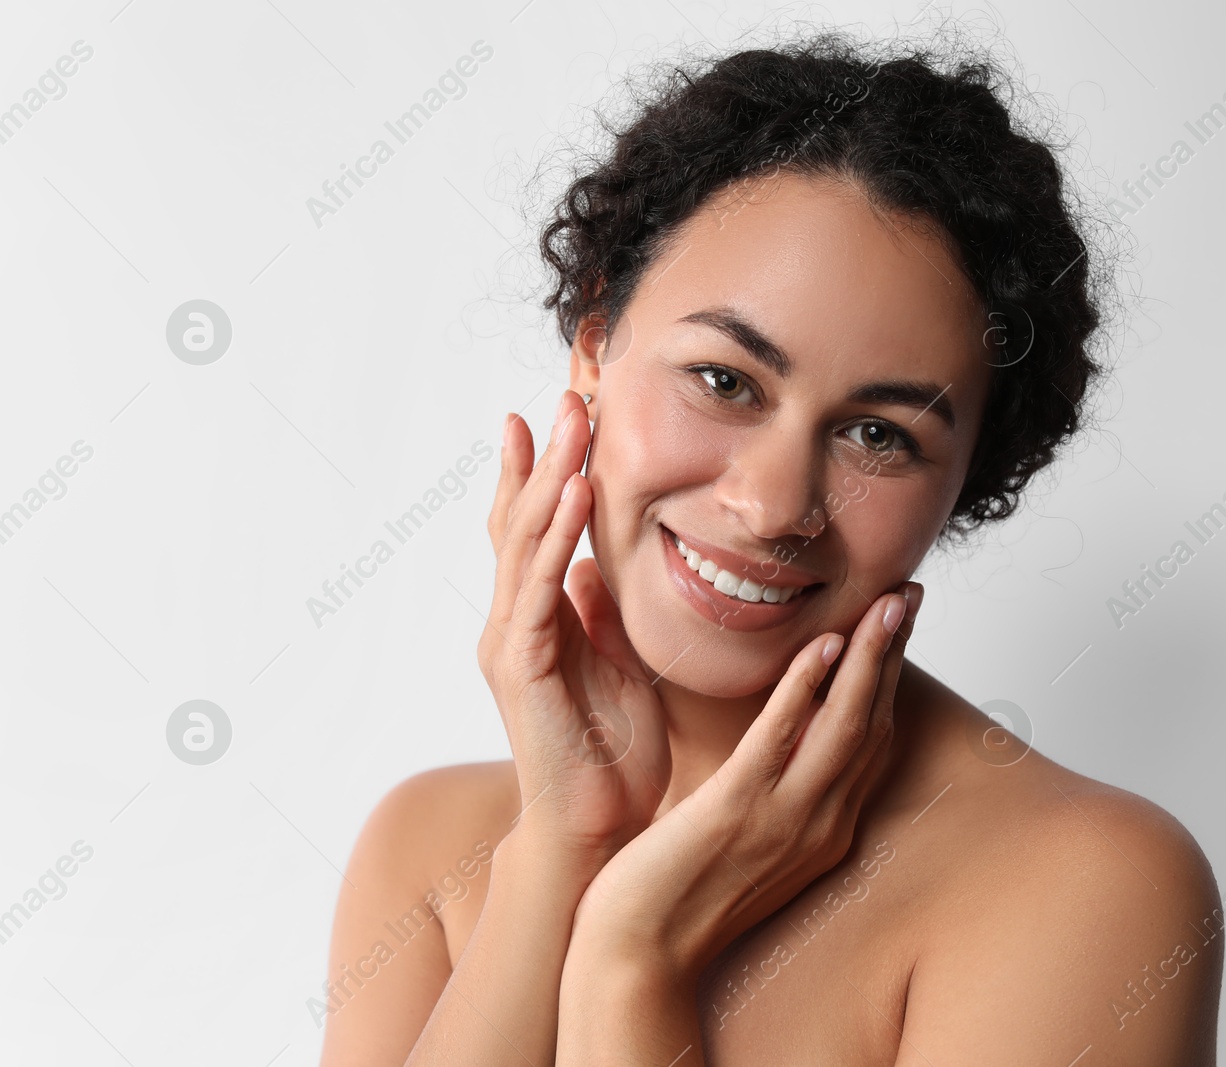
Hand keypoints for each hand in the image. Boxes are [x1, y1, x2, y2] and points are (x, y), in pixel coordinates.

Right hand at [478, 389, 669, 858]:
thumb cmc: (612, 754)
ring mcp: (512, 643)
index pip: (535, 533)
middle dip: (542, 457)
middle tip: (564, 395)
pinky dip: (554, 538)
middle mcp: (514, 624)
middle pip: (521, 523)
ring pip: (524, 544)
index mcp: (537, 621)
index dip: (543, 474)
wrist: (599, 828)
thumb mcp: (616, 664)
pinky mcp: (523, 666)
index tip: (557, 417)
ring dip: (548, 479)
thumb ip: (598, 613)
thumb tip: (592, 563)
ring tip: (567, 422)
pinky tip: (573, 494)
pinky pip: (539, 589)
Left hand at [564, 581, 923, 978]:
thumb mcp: (746, 836)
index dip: (891, 676)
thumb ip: (772, 787)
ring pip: (843, 725)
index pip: (872, 738)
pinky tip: (820, 647)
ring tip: (887, 602)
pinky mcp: (736, 813)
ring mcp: (784, 820)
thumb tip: (778, 737)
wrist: (639, 957)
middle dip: (895, 654)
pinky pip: (781, 741)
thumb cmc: (678, 893)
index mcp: (825, 828)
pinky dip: (806, 690)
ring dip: (868, 658)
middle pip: (873, 722)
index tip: (900, 622)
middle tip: (912, 592)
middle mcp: (821, 824)